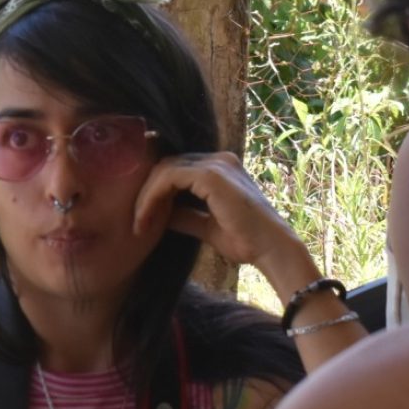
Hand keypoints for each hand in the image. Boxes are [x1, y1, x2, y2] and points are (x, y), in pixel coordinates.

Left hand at [133, 151, 302, 274]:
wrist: (272, 249)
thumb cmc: (246, 241)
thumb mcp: (206, 226)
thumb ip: (184, 215)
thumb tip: (159, 213)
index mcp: (219, 169)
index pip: (175, 169)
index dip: (154, 191)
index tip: (142, 220)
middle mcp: (218, 160)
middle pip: (166, 165)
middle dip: (145, 193)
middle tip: (136, 223)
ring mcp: (216, 164)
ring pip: (164, 169)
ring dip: (145, 197)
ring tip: (139, 224)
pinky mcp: (211, 175)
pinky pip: (169, 178)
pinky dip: (152, 197)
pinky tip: (146, 219)